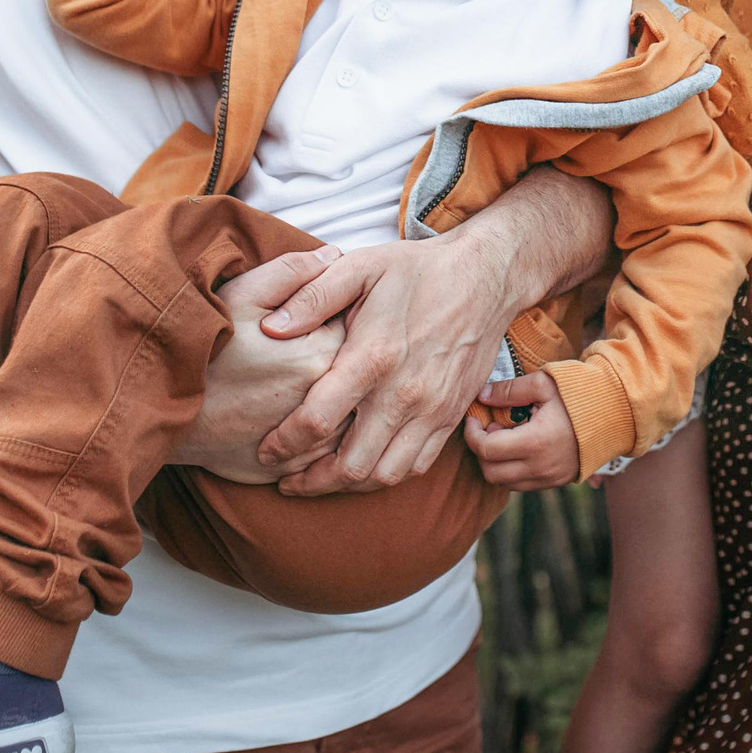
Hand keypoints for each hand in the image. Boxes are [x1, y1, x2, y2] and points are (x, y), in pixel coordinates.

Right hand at [165, 249, 346, 483]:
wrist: (163, 413)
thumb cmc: (204, 351)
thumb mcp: (242, 296)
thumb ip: (292, 271)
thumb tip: (334, 254)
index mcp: (321, 353)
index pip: (356, 329)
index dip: (337, 320)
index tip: (318, 320)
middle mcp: (326, 400)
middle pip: (357, 375)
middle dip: (343, 361)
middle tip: (303, 353)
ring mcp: (314, 440)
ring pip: (349, 416)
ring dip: (342, 401)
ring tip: (303, 385)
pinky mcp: (297, 467)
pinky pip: (328, 450)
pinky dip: (323, 435)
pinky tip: (300, 417)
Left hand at [253, 232, 530, 495]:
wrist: (486, 276)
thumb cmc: (416, 270)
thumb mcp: (360, 267)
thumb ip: (311, 297)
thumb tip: (269, 328)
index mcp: (374, 356)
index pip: (318, 420)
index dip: (284, 444)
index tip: (266, 450)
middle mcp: (405, 392)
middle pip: (351, 465)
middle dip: (311, 481)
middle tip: (286, 479)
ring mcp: (433, 409)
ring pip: (384, 475)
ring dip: (347, 485)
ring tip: (320, 479)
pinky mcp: (451, 416)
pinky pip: (416, 466)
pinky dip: (385, 476)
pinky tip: (364, 465)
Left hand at [463, 372, 579, 490]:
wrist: (617, 412)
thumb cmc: (580, 394)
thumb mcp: (543, 383)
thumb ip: (509, 390)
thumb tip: (482, 396)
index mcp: (535, 442)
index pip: (486, 450)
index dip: (472, 434)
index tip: (473, 419)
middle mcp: (541, 467)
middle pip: (491, 473)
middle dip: (482, 451)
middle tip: (490, 428)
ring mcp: (550, 478)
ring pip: (505, 483)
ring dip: (496, 463)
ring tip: (507, 436)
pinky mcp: (557, 482)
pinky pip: (523, 484)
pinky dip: (512, 470)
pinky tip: (521, 446)